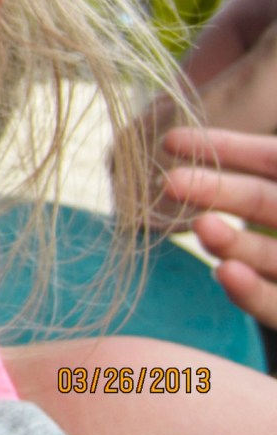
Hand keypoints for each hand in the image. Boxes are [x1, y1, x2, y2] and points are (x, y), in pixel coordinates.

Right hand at [163, 127, 276, 329]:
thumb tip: (257, 129)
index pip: (266, 159)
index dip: (223, 146)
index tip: (171, 140)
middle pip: (255, 202)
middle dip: (210, 191)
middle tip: (168, 184)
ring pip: (257, 252)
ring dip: (224, 239)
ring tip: (200, 227)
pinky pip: (272, 304)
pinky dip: (248, 292)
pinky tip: (225, 273)